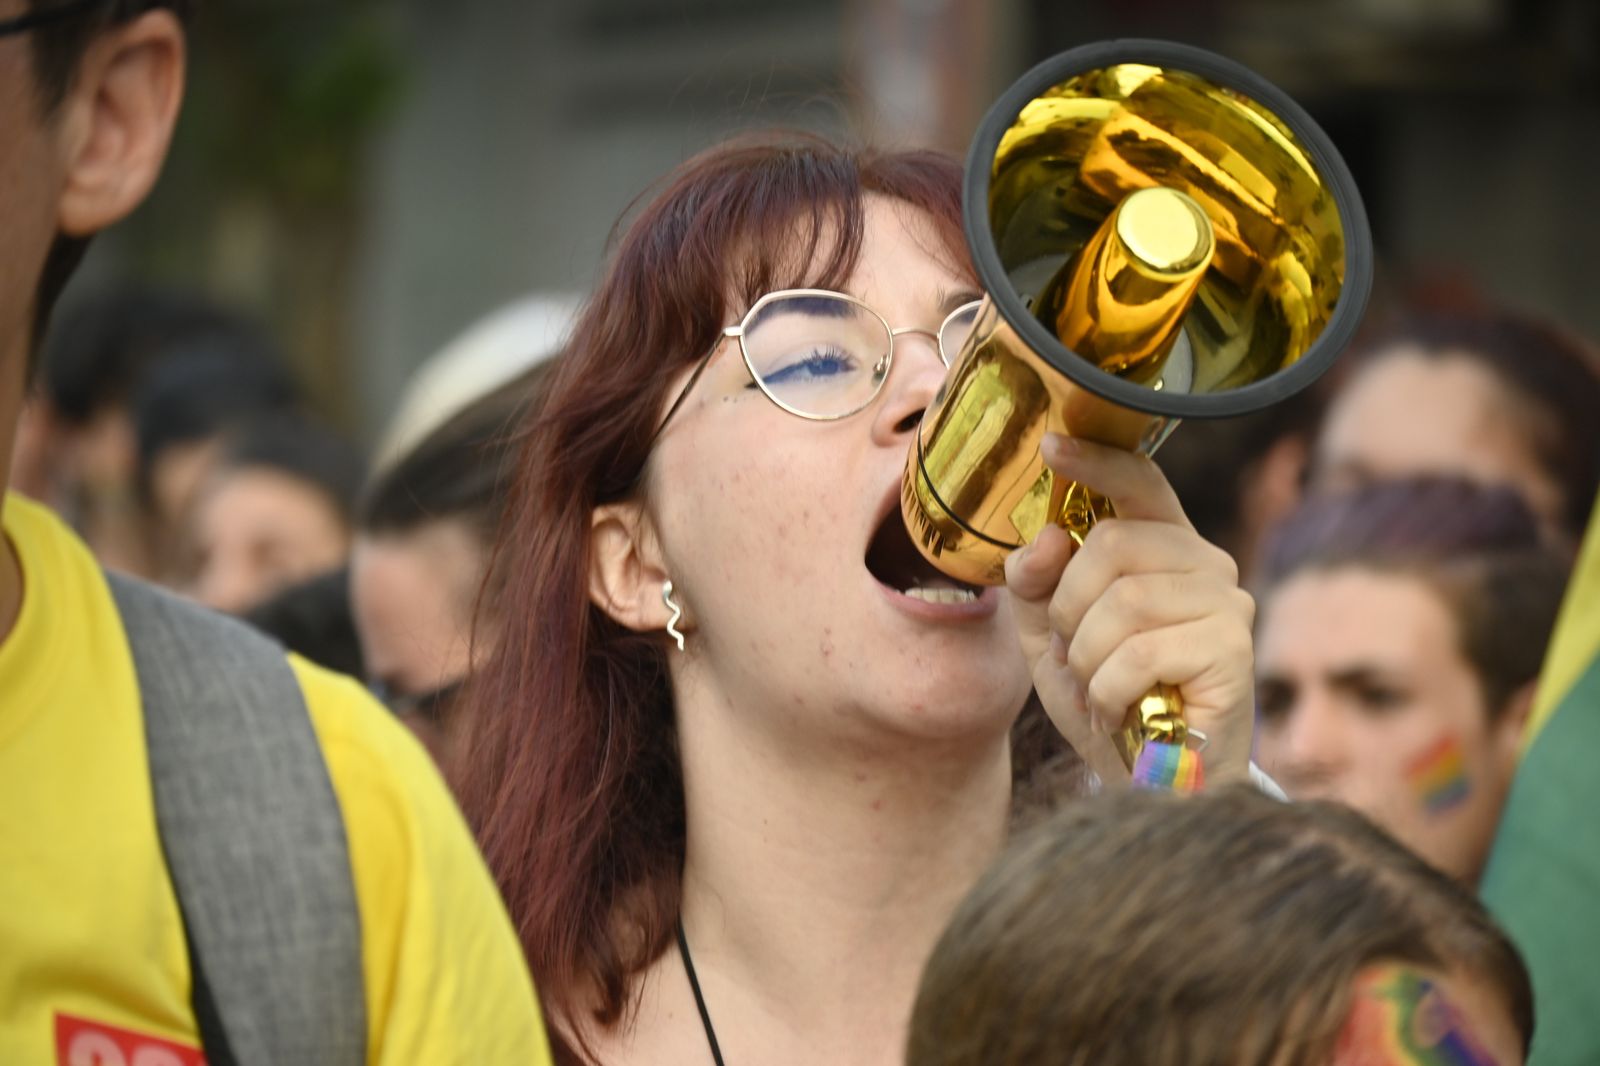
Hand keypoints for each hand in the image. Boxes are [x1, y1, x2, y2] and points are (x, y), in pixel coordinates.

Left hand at [1004, 434, 1255, 783]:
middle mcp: (1204, 563)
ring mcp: (1225, 603)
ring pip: (1122, 601)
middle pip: (1112, 542)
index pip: (1139, 481)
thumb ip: (1034, 583)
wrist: (1154, 783)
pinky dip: (1108, 689)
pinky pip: (1140, 652)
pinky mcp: (1232, 649)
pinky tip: (1119, 711)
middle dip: (1067, 607)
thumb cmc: (1108, 699)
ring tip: (1097, 689)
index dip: (1097, 461)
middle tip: (1071, 654)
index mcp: (1162, 548)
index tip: (1053, 447)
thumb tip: (1045, 538)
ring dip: (1086, 656)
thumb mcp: (1048, 636)